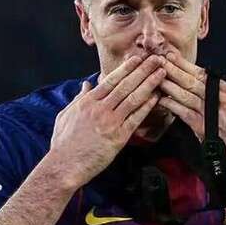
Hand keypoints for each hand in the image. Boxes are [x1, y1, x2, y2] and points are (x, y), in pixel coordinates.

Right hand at [49, 55, 164, 188]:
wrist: (65, 165)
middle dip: (142, 70)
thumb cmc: (63, 143)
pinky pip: (136, 118)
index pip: (110, 80)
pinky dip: (147, 106)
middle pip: (125, 85)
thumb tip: (86, 85)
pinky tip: (157, 97)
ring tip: (161, 73)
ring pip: (133, 98)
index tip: (137, 58)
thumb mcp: (65, 115)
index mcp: (87, 102)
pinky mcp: (118, 137)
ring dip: (149, 83)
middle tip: (156, 59)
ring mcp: (110, 122)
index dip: (126, 68)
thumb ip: (78, 98)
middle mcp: (100, 108)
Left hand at [156, 50, 225, 162]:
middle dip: (174, 70)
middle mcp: (219, 99)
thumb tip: (195, 79)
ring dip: (171, 86)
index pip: (201, 73)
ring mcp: (211, 113)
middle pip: (192, 81)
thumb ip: (214, 92)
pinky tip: (162, 101)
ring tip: (158, 79)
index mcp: (224, 91)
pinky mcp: (203, 126)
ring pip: (187, 95)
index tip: (172, 56)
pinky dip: (173, 106)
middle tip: (160, 62)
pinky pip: (184, 113)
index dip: (184, 64)